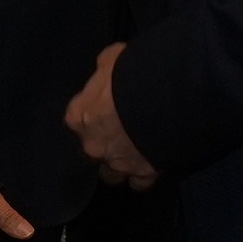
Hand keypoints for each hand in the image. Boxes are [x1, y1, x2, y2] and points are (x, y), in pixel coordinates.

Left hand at [65, 40, 155, 186]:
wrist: (164, 97)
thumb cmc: (132, 73)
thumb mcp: (112, 58)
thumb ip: (104, 69)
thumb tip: (105, 70)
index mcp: (78, 117)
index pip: (77, 119)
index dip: (92, 114)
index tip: (106, 108)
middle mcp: (92, 145)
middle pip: (93, 149)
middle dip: (104, 143)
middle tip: (123, 130)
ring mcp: (117, 162)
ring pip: (112, 174)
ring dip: (119, 165)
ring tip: (135, 152)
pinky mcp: (143, 173)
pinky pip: (139, 183)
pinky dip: (143, 176)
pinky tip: (152, 164)